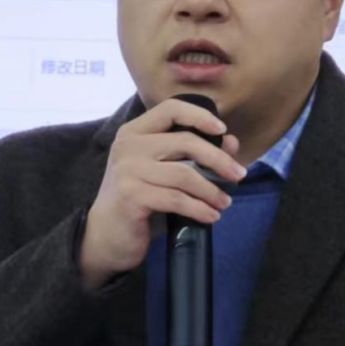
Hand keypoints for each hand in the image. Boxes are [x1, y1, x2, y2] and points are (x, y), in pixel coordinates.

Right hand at [77, 98, 245, 288]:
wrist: (105, 235)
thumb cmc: (138, 200)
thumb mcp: (164, 172)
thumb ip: (193, 154)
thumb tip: (231, 142)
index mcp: (134, 132)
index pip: (171, 109)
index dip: (200, 116)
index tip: (223, 130)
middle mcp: (128, 146)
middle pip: (185, 142)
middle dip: (218, 160)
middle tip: (239, 175)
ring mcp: (128, 170)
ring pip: (185, 174)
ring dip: (212, 190)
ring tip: (224, 202)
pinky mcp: (132, 196)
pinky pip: (177, 199)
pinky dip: (200, 209)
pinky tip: (211, 216)